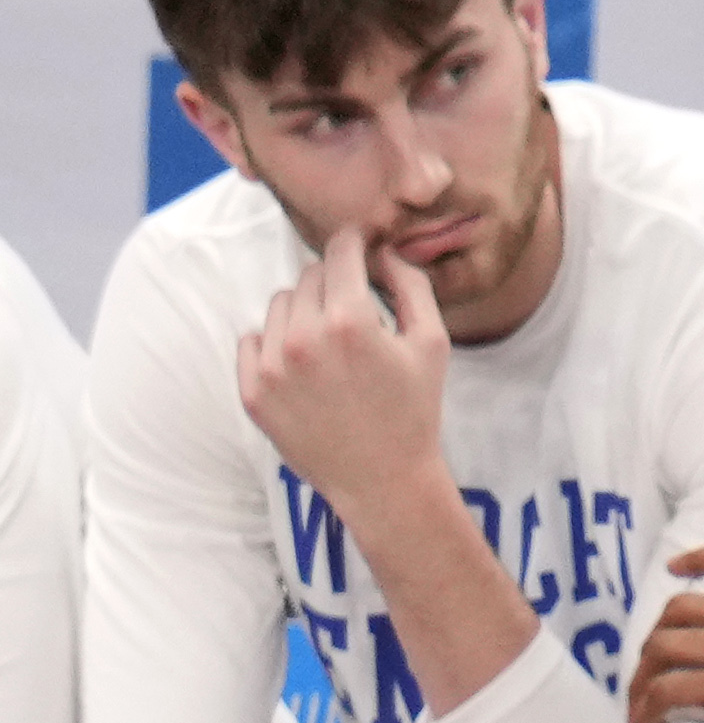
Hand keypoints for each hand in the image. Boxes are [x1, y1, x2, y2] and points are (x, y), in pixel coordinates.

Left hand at [234, 225, 453, 527]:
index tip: (356, 241)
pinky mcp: (253, 391)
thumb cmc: (415, 412)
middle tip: (355, 315)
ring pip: (279, 305)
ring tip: (330, 349)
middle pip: (308, 277)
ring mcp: (272, 367)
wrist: (384, 481)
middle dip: (333, 285)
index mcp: (351, 323)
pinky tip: (304, 369)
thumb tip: (383, 252)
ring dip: (304, 313)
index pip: (339, 254)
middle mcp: (304, 339)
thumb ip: (411, 287)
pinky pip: (251, 340)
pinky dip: (274, 345)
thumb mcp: (432, 345)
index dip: (352, 242)